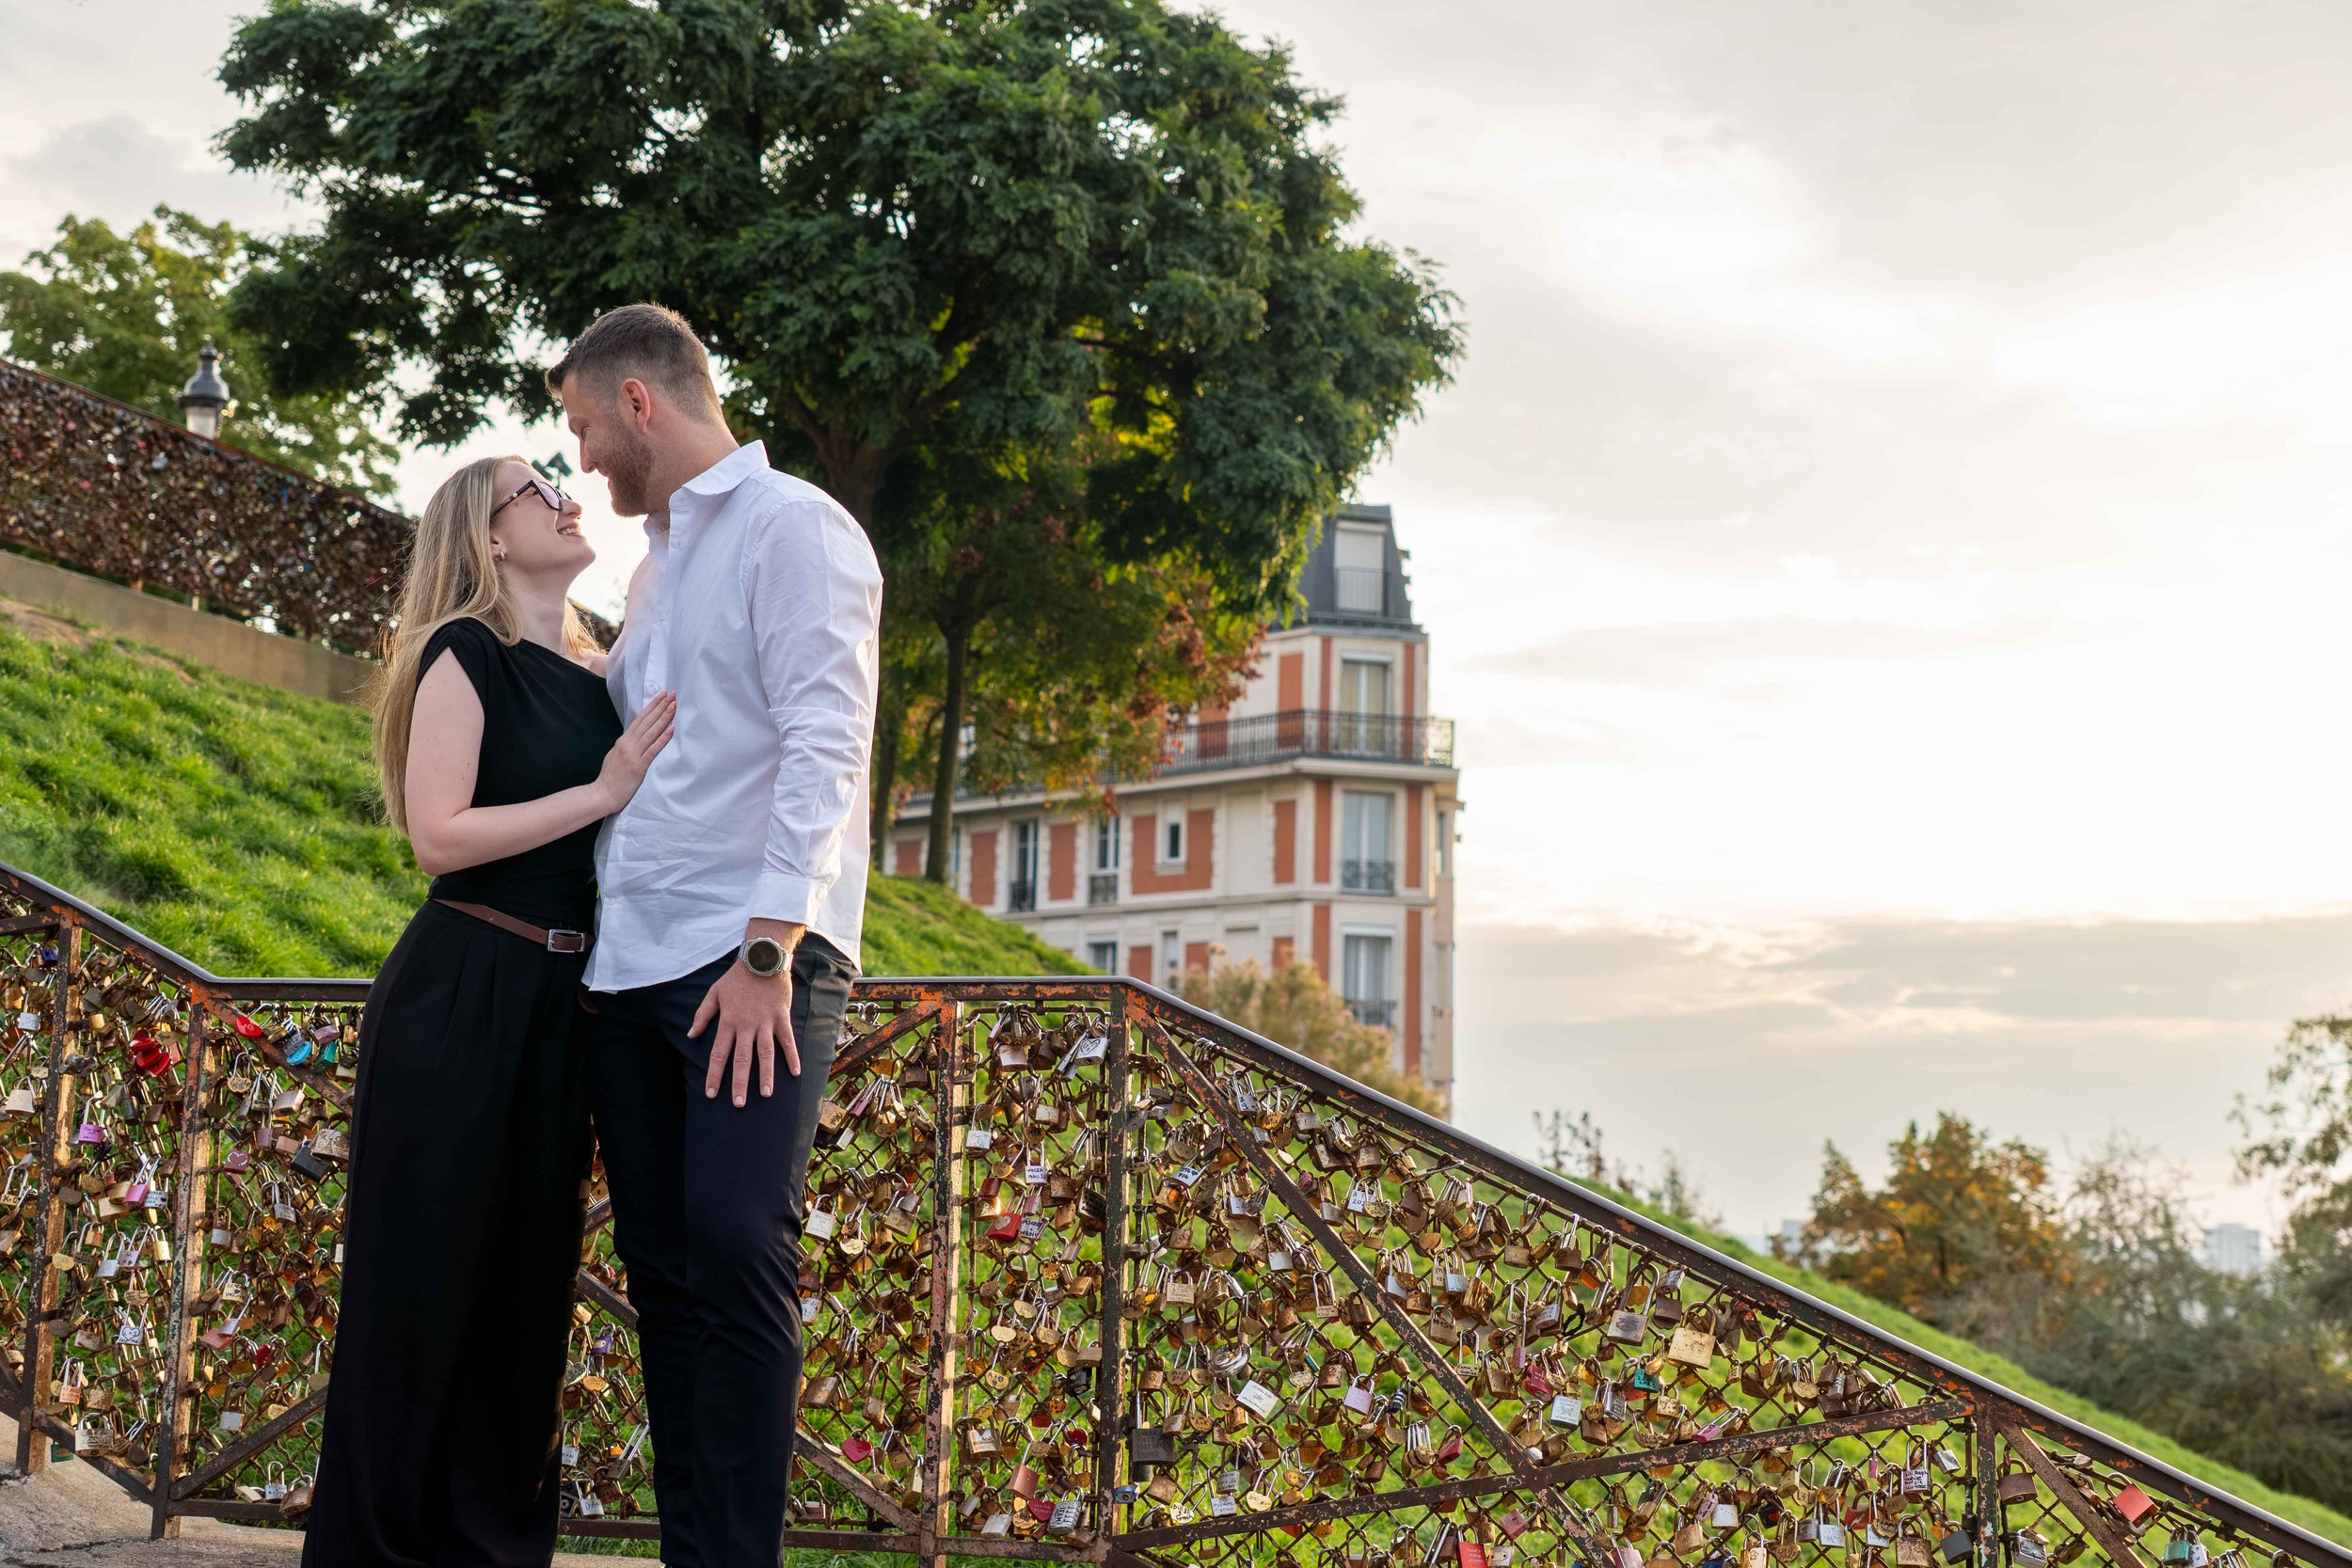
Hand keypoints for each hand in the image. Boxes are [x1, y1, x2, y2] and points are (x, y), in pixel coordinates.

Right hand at [595, 690, 675, 811]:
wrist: (603, 794)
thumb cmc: (610, 776)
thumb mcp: (615, 755)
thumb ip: (626, 745)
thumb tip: (636, 736)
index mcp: (622, 741)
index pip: (639, 719)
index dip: (651, 707)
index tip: (661, 696)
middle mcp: (628, 744)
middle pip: (647, 722)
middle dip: (660, 707)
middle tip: (671, 694)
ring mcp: (633, 755)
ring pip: (651, 732)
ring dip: (663, 718)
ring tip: (673, 706)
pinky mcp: (639, 766)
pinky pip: (653, 750)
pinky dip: (663, 738)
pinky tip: (671, 729)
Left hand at [689, 959, 796, 1105]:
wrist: (762, 959)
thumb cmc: (736, 977)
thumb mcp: (714, 993)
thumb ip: (702, 1015)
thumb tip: (690, 1035)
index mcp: (728, 1022)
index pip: (718, 1054)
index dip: (714, 1075)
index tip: (711, 1093)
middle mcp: (746, 1026)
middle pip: (741, 1059)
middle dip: (739, 1083)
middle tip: (739, 1104)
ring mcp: (766, 1023)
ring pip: (765, 1054)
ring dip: (765, 1076)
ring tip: (766, 1095)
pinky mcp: (782, 1018)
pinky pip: (788, 1041)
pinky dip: (792, 1057)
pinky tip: (795, 1073)